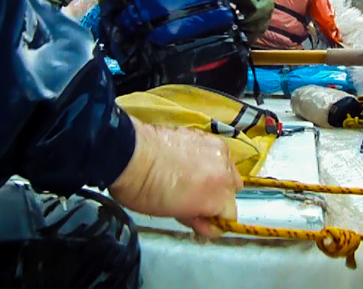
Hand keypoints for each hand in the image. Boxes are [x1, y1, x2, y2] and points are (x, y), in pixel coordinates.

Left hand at [108, 118, 242, 237]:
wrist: (130, 153)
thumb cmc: (147, 190)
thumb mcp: (172, 213)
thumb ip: (197, 219)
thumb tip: (210, 228)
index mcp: (218, 195)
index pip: (231, 214)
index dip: (217, 218)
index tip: (204, 217)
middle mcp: (224, 171)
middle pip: (232, 190)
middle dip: (218, 196)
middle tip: (196, 197)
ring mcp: (217, 150)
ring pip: (227, 169)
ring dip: (216, 175)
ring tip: (193, 176)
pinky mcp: (206, 135)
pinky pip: (216, 152)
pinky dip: (208, 159)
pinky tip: (189, 161)